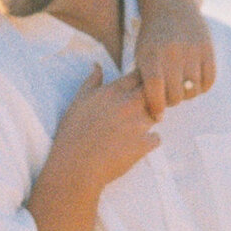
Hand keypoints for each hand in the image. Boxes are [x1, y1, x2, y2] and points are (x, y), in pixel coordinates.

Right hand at [47, 68, 165, 194]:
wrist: (75, 165)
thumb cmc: (73, 132)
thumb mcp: (78, 101)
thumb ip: (92, 81)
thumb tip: (97, 65)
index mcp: (114, 91)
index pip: (140, 74)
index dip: (143, 80)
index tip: (138, 89)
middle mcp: (129, 104)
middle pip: (155, 92)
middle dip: (152, 97)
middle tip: (140, 108)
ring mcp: (139, 124)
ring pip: (158, 115)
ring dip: (150, 120)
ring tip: (132, 131)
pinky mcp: (144, 144)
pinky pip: (156, 138)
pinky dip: (149, 142)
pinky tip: (134, 146)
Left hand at [132, 0, 213, 113]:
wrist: (170, 3)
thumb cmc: (151, 36)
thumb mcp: (141, 54)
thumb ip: (144, 81)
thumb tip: (154, 114)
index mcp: (151, 56)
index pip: (154, 91)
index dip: (156, 108)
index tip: (157, 116)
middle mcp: (171, 53)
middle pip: (175, 96)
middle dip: (172, 101)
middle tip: (169, 97)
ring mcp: (191, 50)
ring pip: (193, 91)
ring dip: (188, 94)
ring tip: (181, 87)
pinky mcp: (207, 48)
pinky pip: (209, 80)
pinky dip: (203, 86)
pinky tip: (195, 81)